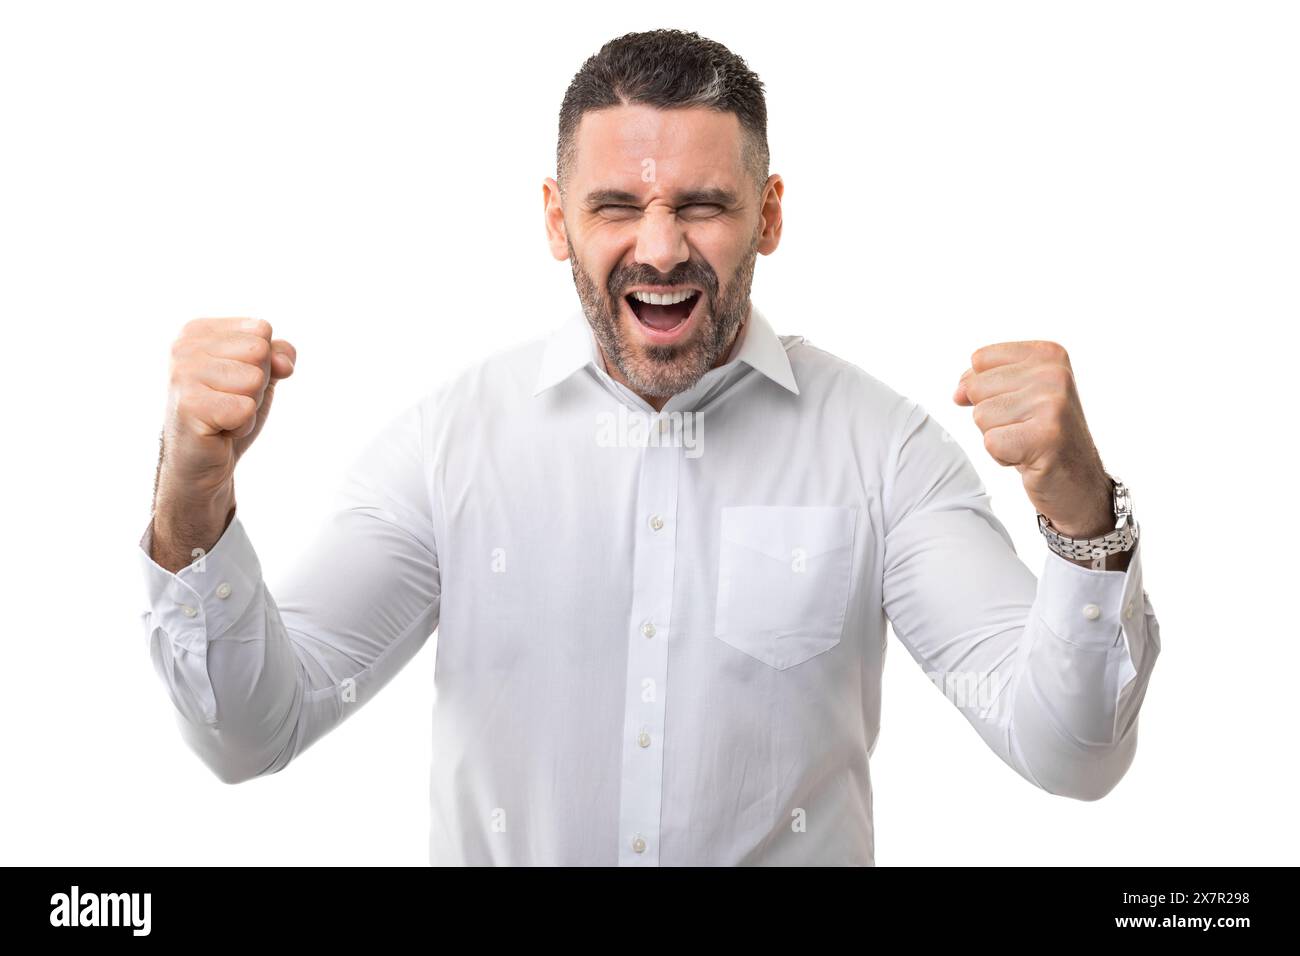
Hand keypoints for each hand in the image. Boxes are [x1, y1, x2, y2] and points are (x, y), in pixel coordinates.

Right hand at [158, 317, 296, 501]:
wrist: (204, 459)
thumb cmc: (229, 411)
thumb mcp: (261, 374)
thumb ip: (278, 354)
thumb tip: (284, 364)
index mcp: (197, 331)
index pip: (261, 330)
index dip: (263, 362)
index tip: (235, 382)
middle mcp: (184, 348)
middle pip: (259, 351)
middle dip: (257, 384)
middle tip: (229, 401)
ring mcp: (182, 376)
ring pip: (254, 380)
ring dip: (249, 406)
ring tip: (224, 415)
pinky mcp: (189, 406)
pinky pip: (245, 409)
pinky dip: (241, 425)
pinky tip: (220, 430)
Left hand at [953, 340, 1112, 538]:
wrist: (1077, 482)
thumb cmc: (1041, 435)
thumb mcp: (1017, 396)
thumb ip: (983, 381)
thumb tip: (958, 393)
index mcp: (1048, 355)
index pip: (979, 360)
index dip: (986, 390)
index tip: (1019, 406)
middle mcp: (1055, 373)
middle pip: (976, 388)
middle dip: (991, 416)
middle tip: (1024, 428)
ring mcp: (1053, 404)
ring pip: (981, 416)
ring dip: (997, 437)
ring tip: (1027, 442)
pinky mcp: (1045, 436)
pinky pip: (990, 442)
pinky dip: (1002, 456)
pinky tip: (1029, 457)